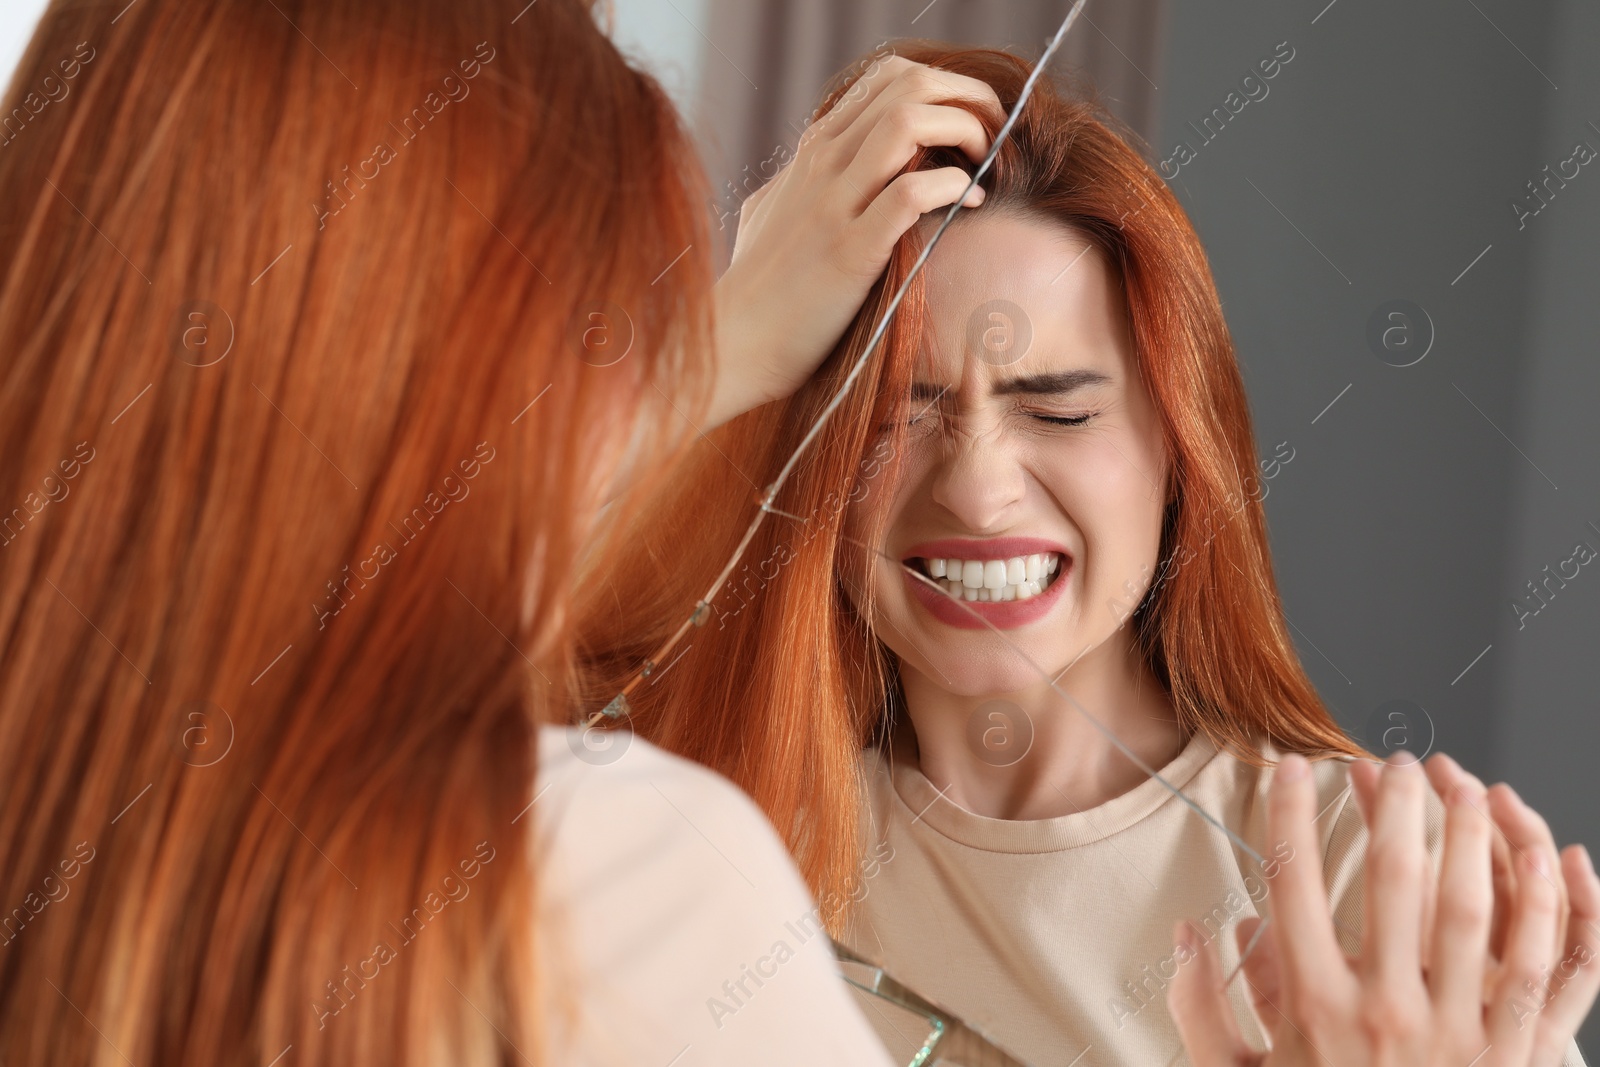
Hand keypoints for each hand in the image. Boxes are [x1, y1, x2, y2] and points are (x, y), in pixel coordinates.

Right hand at [703, 55, 1001, 431]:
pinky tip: (969, 203)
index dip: (945, 89)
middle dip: (967, 99)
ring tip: (986, 163)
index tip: (970, 125)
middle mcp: (823, 163)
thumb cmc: (756, 287)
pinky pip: (910, 193)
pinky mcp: (850, 251)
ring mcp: (834, 204)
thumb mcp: (769, 212)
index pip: (888, 79)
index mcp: (814, 151)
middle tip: (992, 139)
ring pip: (908, 122)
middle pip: (908, 86)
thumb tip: (808, 167)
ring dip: (963, 131)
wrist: (733, 342)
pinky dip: (951, 186)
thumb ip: (797, 181)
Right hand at [1168, 752, 1599, 1065]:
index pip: (1294, 885)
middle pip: (1394, 881)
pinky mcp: (1520, 1056)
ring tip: (1465, 785)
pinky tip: (1554, 855)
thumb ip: (1200, 1008)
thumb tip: (1189, 934)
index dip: (1289, 815)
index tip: (1287, 769)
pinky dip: (1559, 906)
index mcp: (1317, 1012)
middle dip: (1394, 807)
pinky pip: (1551, 967)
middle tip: (1391, 761)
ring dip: (1474, 836)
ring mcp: (1462, 1035)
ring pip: (1477, 911)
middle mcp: (1390, 1013)